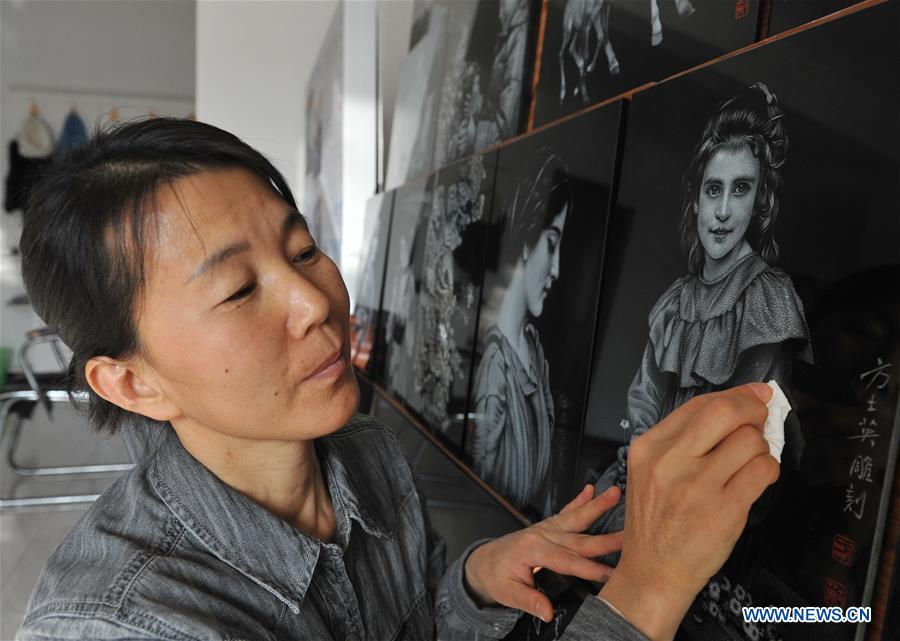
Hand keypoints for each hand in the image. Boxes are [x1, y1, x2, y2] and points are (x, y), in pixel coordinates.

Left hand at [464, 484, 623, 622]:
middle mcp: (543, 534)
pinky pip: (566, 512)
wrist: (485, 561)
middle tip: (630, 535)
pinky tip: (590, 489)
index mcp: (533, 550)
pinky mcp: (549, 526)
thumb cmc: (496, 577)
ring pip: (576, 517)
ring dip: (597, 505)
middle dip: (606, 538)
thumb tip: (547, 612)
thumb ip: (529, 600)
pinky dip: (579, 500)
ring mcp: (547, 528)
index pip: (568, 562)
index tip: (613, 574)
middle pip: (580, 538)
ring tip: (615, 493)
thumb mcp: (507, 593)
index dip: (591, 569)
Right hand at [599, 383, 778, 640]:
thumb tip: (735, 405)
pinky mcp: (725, 510)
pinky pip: (763, 471)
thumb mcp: (650, 471)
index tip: (754, 395)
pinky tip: (758, 477)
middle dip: (753, 408)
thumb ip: (683, 440)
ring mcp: (697, 486)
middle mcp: (669, 462)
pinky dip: (769, 469)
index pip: (698, 404)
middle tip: (762, 417)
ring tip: (751, 460)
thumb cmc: (656, 520)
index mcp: (649, 448)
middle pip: (724, 411)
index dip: (734, 395)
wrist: (654, 570)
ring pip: (750, 441)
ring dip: (761, 446)